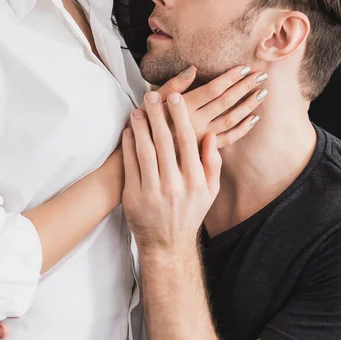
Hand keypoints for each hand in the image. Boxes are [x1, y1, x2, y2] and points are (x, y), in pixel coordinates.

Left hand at [122, 90, 222, 253]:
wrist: (167, 244)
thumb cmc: (190, 212)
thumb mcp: (210, 191)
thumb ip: (212, 162)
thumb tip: (210, 135)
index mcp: (195, 181)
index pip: (188, 140)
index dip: (180, 116)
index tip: (175, 97)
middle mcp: (174, 185)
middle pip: (164, 140)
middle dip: (157, 114)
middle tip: (151, 95)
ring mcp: (152, 191)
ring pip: (145, 149)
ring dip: (140, 126)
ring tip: (137, 109)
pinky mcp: (133, 196)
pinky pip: (130, 164)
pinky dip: (128, 145)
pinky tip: (128, 130)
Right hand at [145, 65, 266, 148]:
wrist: (138, 154)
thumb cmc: (143, 122)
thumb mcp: (152, 100)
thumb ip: (174, 84)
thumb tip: (193, 68)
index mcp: (182, 107)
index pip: (212, 89)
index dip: (230, 78)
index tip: (245, 67)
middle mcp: (194, 123)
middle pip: (226, 102)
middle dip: (245, 87)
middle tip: (261, 75)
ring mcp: (200, 138)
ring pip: (230, 120)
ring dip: (248, 106)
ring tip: (262, 93)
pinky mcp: (203, 151)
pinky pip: (227, 140)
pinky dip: (242, 129)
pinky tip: (253, 119)